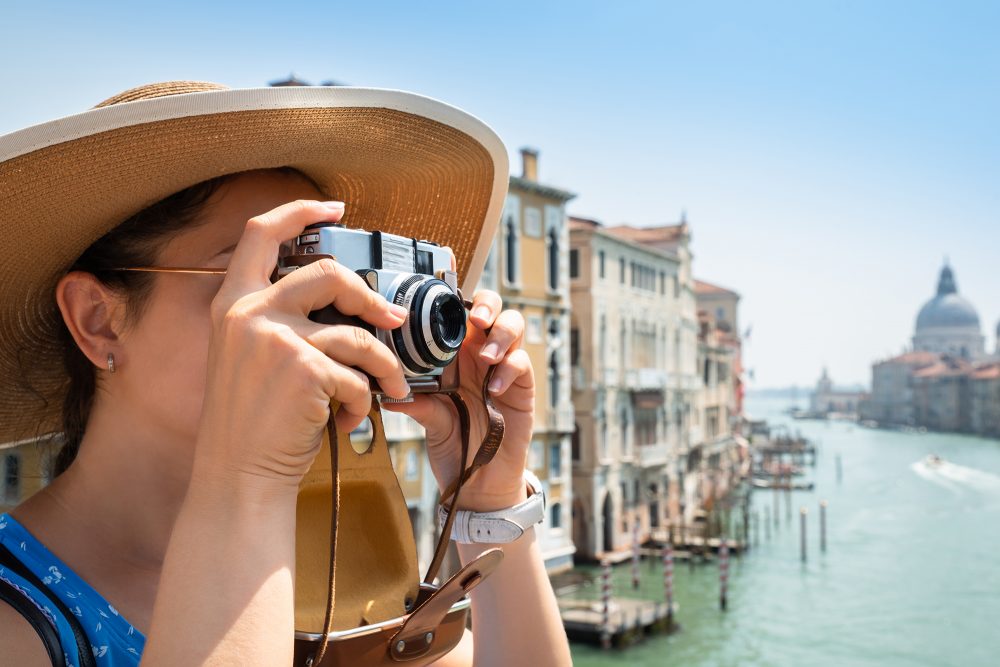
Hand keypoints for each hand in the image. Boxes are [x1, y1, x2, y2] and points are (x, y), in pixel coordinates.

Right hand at [194, 200, 409, 492]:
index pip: (260, 232)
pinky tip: (352, 419)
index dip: (300, 210)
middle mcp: (248, 312)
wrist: (238, 476)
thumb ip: (281, 320)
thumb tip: (348, 301)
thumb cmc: (253, 421)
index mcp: (232, 302)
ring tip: (390, 388)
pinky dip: (365, 401)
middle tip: (392, 320)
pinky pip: (357, 376)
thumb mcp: (249, 356)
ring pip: (356, 333)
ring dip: (383, 365)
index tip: (334, 207)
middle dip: (370, 297)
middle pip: (329, 273)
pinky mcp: (302, 370)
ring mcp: (274, 339)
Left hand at [383, 288, 534, 511]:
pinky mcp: (522, 388)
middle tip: (474, 319)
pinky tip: (493, 388)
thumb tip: (387, 389)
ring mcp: (503, 369)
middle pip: (492, 308)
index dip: (453, 294)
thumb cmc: (452, 445)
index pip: (457, 313)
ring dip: (500, 334)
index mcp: (454, 353)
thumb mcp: (428, 419)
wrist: (477, 483)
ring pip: (514, 327)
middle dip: (486, 305)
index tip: (442, 282)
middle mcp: (479, 354)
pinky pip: (521, 365)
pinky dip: (508, 370)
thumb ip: (416, 401)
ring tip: (485, 356)